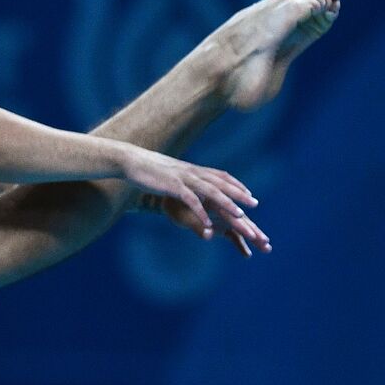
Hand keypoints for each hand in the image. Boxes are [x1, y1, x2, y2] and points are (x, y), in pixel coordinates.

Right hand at [118, 145, 267, 251]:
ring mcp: (183, 178)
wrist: (130, 160)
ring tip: (240, 216)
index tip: (249, 195)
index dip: (236, 185)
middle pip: (221, 183)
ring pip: (211, 191)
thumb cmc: (147, 168)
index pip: (220, 175)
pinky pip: (191, 200)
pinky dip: (201, 212)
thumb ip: (181, 177)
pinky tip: (209, 224)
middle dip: (239, 194)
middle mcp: (192, 172)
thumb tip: (187, 181)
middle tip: (255, 205)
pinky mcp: (172, 186)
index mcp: (192, 169)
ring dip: (227, 203)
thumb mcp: (169, 172)